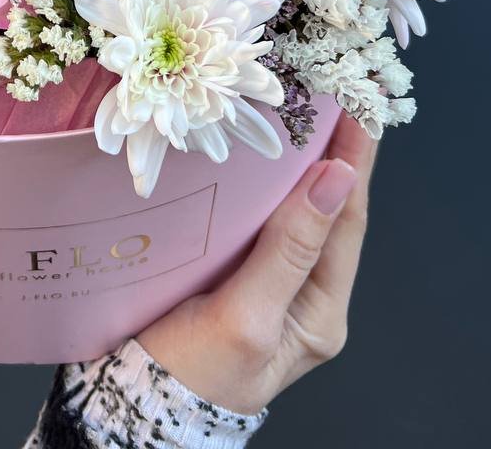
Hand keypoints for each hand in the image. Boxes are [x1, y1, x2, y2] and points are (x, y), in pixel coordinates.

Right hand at [137, 112, 373, 414]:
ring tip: (295, 105)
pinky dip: (260, 179)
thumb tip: (335, 178)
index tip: (357, 106)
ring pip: (293, 209)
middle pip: (327, 210)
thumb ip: (290, 249)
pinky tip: (249, 148)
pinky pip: (259, 216)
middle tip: (328, 90)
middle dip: (331, 151)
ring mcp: (269, 283)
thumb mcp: (245, 316)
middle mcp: (304, 295)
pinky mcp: (234, 271)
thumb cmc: (190, 371)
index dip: (354, 161)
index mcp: (320, 312)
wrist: (133, 400)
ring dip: (296, 159)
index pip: (347, 220)